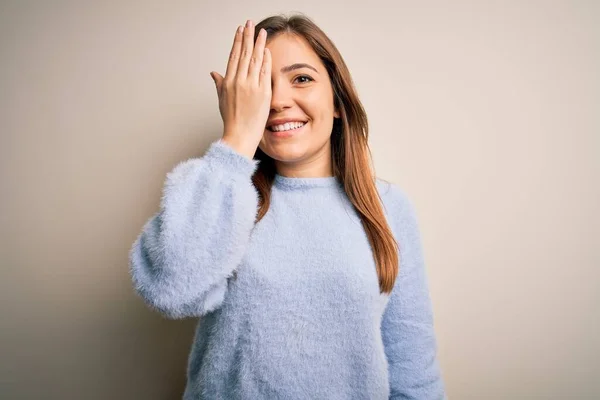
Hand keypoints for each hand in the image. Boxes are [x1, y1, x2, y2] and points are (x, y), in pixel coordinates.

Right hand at [210, 20, 271, 158]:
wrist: (239, 135)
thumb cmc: (231, 121)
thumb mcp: (222, 100)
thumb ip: (219, 83)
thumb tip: (213, 73)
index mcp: (228, 82)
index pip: (233, 56)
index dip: (237, 42)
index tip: (240, 31)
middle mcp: (239, 81)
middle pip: (244, 53)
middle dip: (247, 37)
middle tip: (250, 24)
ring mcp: (251, 86)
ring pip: (255, 59)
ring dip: (258, 43)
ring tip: (261, 32)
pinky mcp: (263, 92)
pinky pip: (265, 71)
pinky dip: (266, 59)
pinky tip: (266, 49)